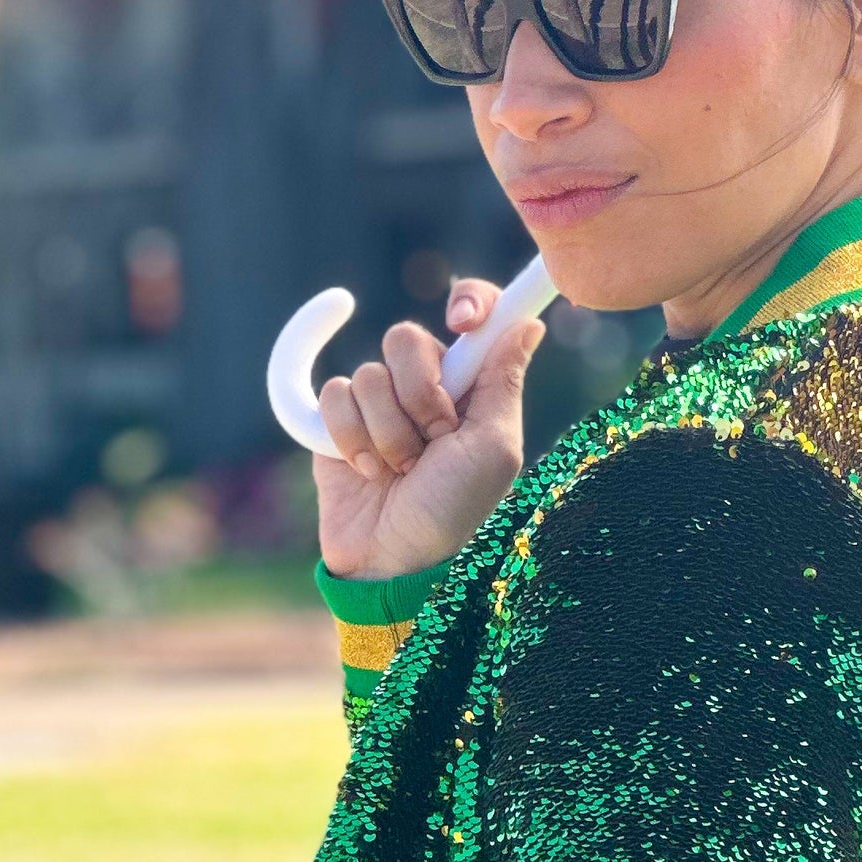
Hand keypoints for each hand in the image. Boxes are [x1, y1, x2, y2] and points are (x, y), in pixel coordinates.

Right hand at [314, 276, 545, 584]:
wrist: (394, 560)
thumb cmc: (455, 511)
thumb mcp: (494, 449)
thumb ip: (504, 382)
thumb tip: (528, 323)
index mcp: (474, 388)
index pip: (475, 316)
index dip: (469, 302)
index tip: (463, 319)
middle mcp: (429, 389)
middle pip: (406, 339)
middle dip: (420, 395)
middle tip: (434, 440)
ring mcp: (380, 405)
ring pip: (369, 373)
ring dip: (388, 431)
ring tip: (400, 471)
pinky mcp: (338, 423)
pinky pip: (333, 394)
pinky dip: (350, 436)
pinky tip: (367, 470)